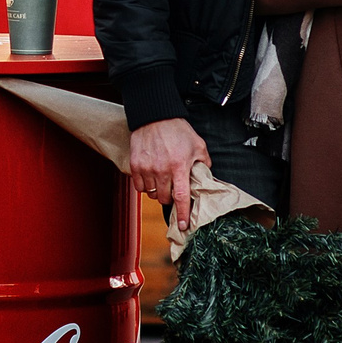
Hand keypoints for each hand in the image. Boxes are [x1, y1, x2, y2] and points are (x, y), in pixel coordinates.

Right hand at [130, 117, 211, 232]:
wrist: (155, 116)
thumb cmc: (178, 130)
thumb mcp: (198, 145)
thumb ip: (204, 163)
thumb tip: (206, 178)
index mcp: (179, 167)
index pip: (181, 197)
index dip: (182, 214)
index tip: (183, 226)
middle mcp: (162, 170)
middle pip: (165, 198)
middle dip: (170, 197)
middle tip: (173, 188)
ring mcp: (147, 168)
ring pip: (151, 194)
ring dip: (157, 191)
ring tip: (161, 180)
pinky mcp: (135, 165)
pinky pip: (138, 187)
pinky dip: (144, 186)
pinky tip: (150, 177)